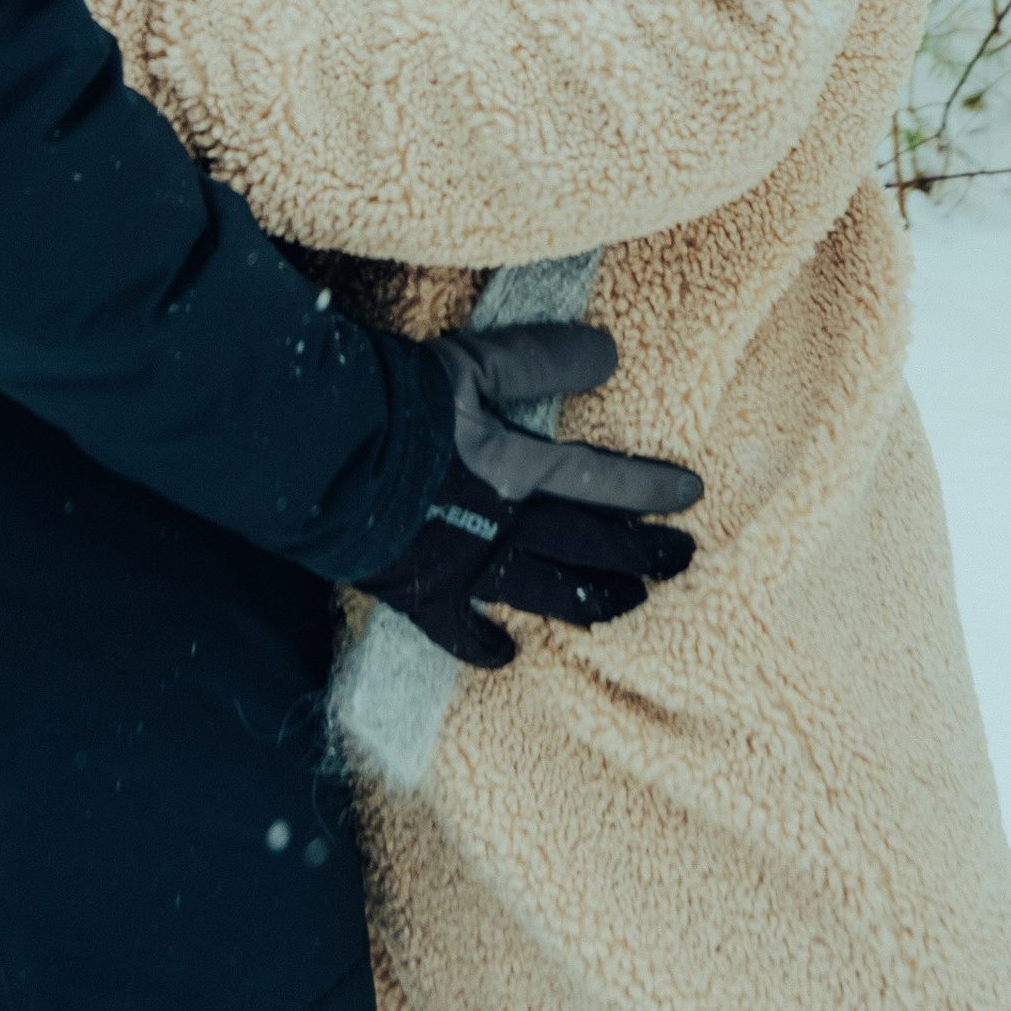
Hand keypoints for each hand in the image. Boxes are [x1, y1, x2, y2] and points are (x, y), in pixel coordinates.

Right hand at [353, 323, 702, 672]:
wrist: (319, 457)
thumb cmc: (392, 402)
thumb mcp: (472, 365)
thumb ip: (540, 361)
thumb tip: (611, 355)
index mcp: (516, 470)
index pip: (598, 480)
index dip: (647, 487)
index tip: (691, 496)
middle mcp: (503, 527)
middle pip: (586, 544)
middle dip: (639, 553)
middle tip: (682, 559)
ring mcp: (464, 568)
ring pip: (545, 593)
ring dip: (592, 599)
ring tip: (631, 604)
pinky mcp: (420, 595)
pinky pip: (459, 634)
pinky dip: (484, 647)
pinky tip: (509, 655)